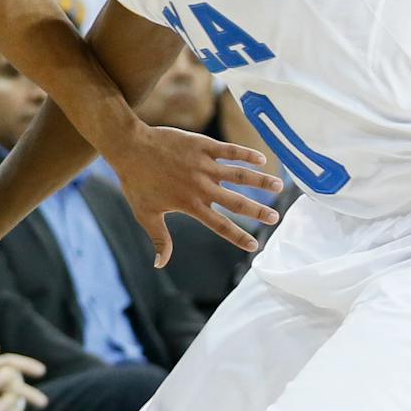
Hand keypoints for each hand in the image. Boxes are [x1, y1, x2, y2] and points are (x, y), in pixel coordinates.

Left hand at [101, 124, 282, 263]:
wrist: (130, 148)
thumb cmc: (136, 182)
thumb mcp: (146, 214)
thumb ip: (160, 239)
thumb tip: (160, 264)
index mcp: (191, 205)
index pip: (220, 225)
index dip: (239, 236)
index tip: (254, 245)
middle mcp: (202, 187)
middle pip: (237, 202)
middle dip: (258, 212)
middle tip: (276, 218)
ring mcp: (204, 165)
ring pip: (240, 174)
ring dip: (261, 181)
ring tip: (279, 186)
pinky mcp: (203, 146)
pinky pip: (230, 150)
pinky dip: (247, 154)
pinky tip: (262, 158)